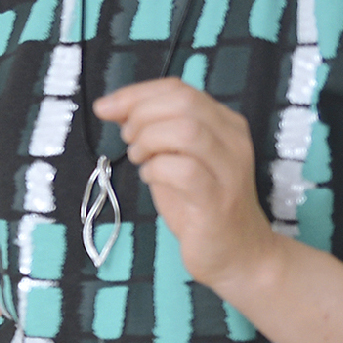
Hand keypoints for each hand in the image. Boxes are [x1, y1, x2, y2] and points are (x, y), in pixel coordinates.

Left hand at [93, 79, 281, 290]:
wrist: (237, 253)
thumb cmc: (198, 204)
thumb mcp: (171, 159)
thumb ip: (151, 131)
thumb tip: (112, 106)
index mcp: (224, 123)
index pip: (179, 89)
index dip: (136, 93)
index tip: (106, 108)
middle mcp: (233, 140)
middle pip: (183, 102)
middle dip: (141, 115)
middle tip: (129, 140)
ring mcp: (229, 169)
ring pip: (186, 131)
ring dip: (149, 140)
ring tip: (140, 159)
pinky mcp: (218, 199)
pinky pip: (183, 170)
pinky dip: (156, 170)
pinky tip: (151, 178)